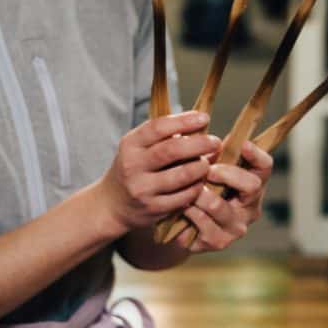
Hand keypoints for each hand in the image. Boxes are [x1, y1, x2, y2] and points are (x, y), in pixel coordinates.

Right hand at [100, 111, 221, 233]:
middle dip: (199, 143)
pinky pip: (184, 196)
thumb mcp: (138, 147)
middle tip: (215, 142)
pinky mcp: (153, 209)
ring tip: (208, 163)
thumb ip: (164, 136)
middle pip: (172, 150)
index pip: (159, 127)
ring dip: (201, 167)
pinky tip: (200, 181)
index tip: (204, 118)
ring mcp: (143, 189)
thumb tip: (201, 125)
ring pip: (182, 175)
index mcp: (130, 144)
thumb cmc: (134, 168)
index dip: (184, 121)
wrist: (112, 204)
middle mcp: (133, 166)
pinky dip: (197, 187)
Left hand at [173, 140, 272, 252]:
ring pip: (219, 206)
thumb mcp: (210, 167)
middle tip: (209, 170)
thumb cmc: (200, 186)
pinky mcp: (218, 241)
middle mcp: (250, 207)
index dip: (257, 154)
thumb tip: (203, 129)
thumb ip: (214, 153)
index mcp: (253, 183)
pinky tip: (181, 204)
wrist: (183, 223)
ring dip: (200, 193)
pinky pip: (202, 222)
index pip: (265, 166)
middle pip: (252, 185)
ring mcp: (236, 227)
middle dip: (228, 174)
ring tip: (188, 187)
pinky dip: (189, 210)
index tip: (243, 144)